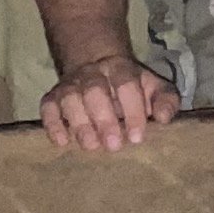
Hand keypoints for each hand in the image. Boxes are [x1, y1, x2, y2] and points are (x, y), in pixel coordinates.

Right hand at [40, 53, 177, 154]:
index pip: (126, 84)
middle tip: (114, 145)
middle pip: (95, 91)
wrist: (96, 67)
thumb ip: (166, 100)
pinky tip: (62, 141)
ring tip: (90, 145)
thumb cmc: (131, 88)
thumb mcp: (154, 88)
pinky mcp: (53, 97)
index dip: (132, 110)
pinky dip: (53, 124)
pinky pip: (47, 107)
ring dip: (79, 123)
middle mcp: (92, 74)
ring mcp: (70, 85)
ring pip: (70, 98)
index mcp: (120, 68)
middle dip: (104, 119)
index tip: (137, 137)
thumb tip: (163, 118)